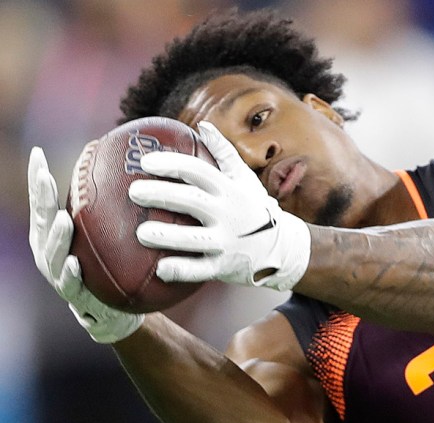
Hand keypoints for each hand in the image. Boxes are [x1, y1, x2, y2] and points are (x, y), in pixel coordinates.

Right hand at [28, 146, 143, 343]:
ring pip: (52, 255)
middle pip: (42, 222)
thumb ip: (111, 210)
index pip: (44, 202)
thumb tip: (133, 168)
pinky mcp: (75, 298)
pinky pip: (71, 286)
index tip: (38, 153)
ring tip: (63, 220)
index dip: (38, 180)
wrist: (115, 313)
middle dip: (41, 200)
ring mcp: (59, 276)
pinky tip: (75, 264)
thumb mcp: (109, 237)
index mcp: (55, 235)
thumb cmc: (109, 267)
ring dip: (56, 238)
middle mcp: (51, 253)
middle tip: (45, 178)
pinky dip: (71, 275)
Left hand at [129, 121, 310, 290]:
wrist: (282, 247)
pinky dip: (182, 270)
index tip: (146, 162)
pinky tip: (161, 269)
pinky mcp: (224, 266)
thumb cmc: (254, 208)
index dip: (172, 164)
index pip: (198, 171)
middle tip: (134, 192)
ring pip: (195, 239)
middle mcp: (228, 214)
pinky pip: (201, 270)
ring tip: (141, 233)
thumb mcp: (244, 179)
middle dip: (162, 195)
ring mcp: (227, 241)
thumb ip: (223, 153)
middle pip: (192, 200)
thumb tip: (202, 125)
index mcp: (229, 189)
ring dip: (168, 237)